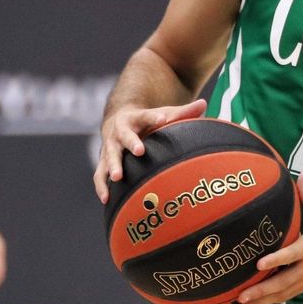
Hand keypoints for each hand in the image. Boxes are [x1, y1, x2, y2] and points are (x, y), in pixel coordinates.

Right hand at [93, 98, 207, 203]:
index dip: (154, 118)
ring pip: (109, 157)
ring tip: (117, 178)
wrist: (118, 122)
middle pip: (125, 136)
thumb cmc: (147, 122)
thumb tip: (203, 104)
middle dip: (132, 143)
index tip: (163, 119)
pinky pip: (99, 175)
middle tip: (140, 151)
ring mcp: (110, 147)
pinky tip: (106, 200)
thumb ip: (183, 112)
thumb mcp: (162, 113)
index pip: (146, 116)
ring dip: (113, 167)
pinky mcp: (103, 162)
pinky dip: (101, 187)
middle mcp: (120, 132)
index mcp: (135, 119)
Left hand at [234, 175, 302, 303]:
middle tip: (239, 299)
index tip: (258, 265)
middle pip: (282, 283)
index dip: (275, 261)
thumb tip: (301, 173)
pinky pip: (290, 295)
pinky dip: (274, 300)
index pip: (291, 255)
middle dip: (260, 292)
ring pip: (284, 294)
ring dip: (262, 302)